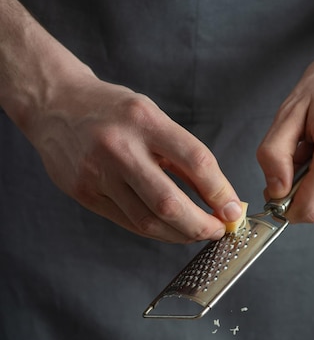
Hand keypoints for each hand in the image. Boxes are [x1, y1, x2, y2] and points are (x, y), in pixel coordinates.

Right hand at [28, 75, 241, 242]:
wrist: (54, 105)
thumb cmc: (111, 111)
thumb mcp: (151, 117)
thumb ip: (182, 155)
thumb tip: (218, 196)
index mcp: (143, 120)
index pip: (195, 161)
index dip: (220, 192)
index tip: (232, 209)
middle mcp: (119, 147)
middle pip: (169, 203)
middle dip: (201, 225)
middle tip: (217, 231)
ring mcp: (98, 174)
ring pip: (147, 222)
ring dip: (180, 235)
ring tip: (196, 233)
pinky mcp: (85, 193)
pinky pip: (128, 222)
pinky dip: (155, 231)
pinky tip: (169, 229)